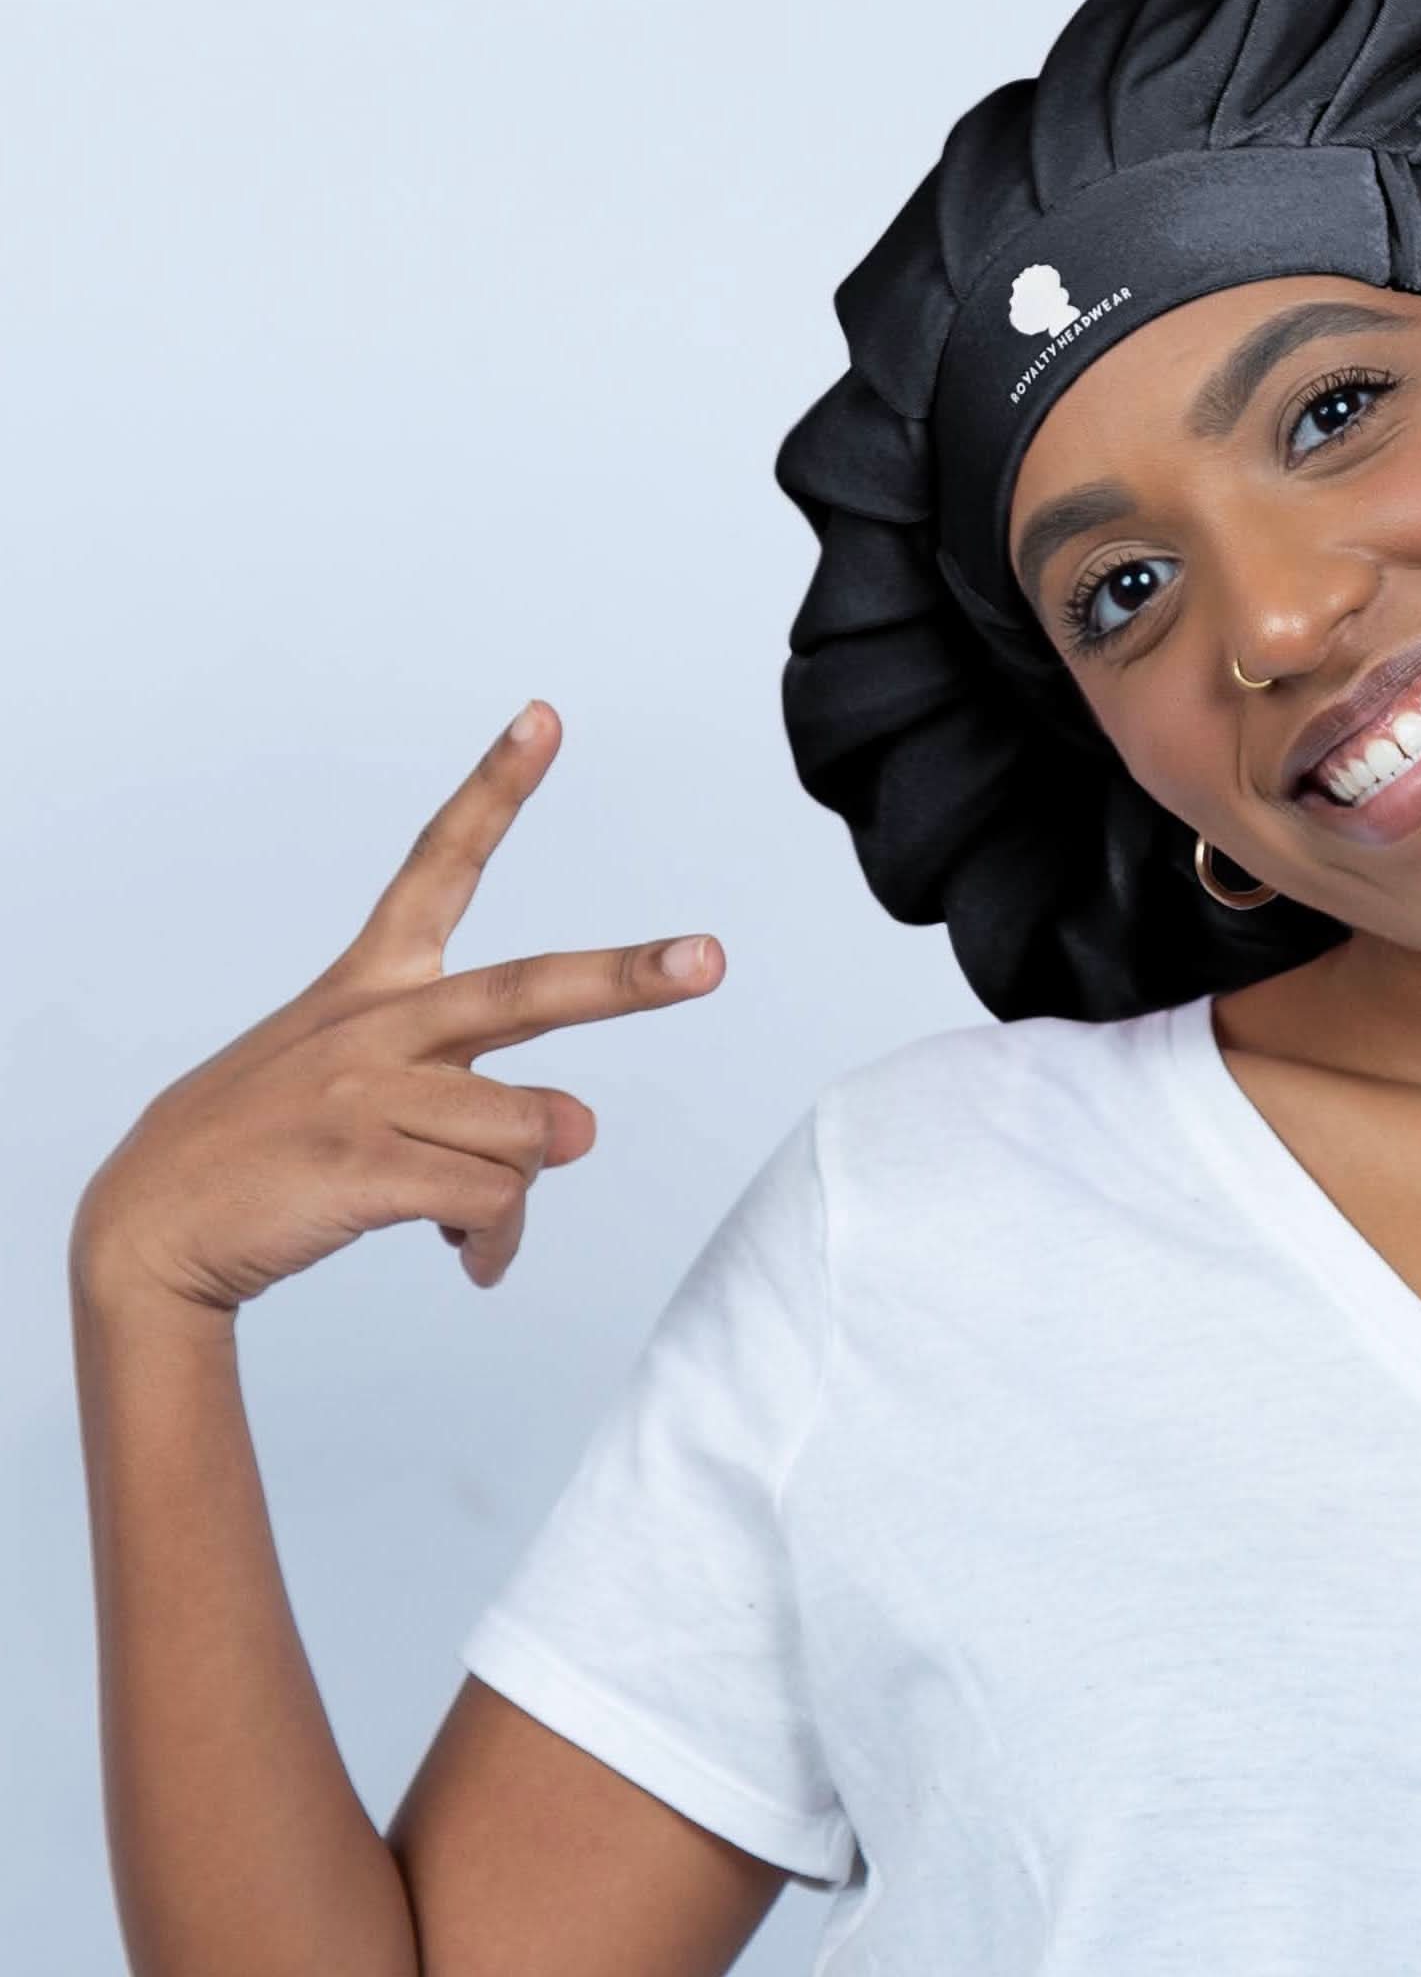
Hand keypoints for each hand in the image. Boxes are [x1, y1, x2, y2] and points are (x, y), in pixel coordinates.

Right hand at [69, 702, 724, 1311]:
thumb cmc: (280, 1145)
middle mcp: (377, 1022)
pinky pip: (494, 1202)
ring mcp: (367, 1093)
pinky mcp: (362, 1166)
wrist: (153, 1220)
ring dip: (519, 1191)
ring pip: (533, 1131)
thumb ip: (490, 1103)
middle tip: (710, 959)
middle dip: (630, 979)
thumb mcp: (376, 1096)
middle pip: (530, 991)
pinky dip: (494, 1243)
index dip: (495, 790)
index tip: (544, 719)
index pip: (439, 865)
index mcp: (373, 982)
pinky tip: (466, 1258)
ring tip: (469, 1214)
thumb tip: (580, 1131)